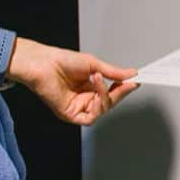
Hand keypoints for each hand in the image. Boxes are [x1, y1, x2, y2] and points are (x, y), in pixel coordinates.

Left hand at [6, 36, 137, 125]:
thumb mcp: (94, 64)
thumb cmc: (61, 61)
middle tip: (126, 83)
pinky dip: (97, 108)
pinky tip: (96, 95)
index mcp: (90, 87)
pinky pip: (90, 118)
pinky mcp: (70, 115)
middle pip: (110, 103)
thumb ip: (113, 73)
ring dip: (105, 96)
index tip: (135, 82)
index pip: (112, 92)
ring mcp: (78, 107)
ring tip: (99, 80)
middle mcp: (85, 98)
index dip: (124, 88)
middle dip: (119, 93)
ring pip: (102, 111)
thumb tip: (132, 74)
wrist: (44, 63)